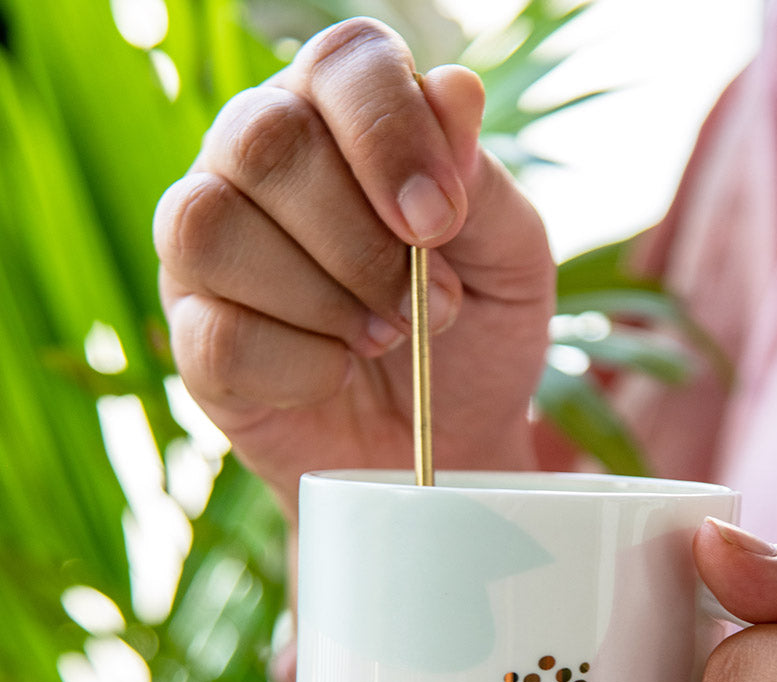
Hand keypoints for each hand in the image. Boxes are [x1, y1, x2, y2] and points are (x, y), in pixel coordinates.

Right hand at [153, 18, 554, 516]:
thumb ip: (481, 180)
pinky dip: (298, 366)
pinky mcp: (194, 339)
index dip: (389, 134)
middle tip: (419, 307)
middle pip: (263, 141)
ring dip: (319, 298)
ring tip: (380, 338)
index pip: (341, 64)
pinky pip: (216, 334)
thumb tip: (454, 92)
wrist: (444, 451)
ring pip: (211, 227)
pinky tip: (335, 376)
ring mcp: (210, 253)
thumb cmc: (475, 341)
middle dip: (358, 240)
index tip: (440, 222)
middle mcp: (257, 166)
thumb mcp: (511, 261)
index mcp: (341, 119)